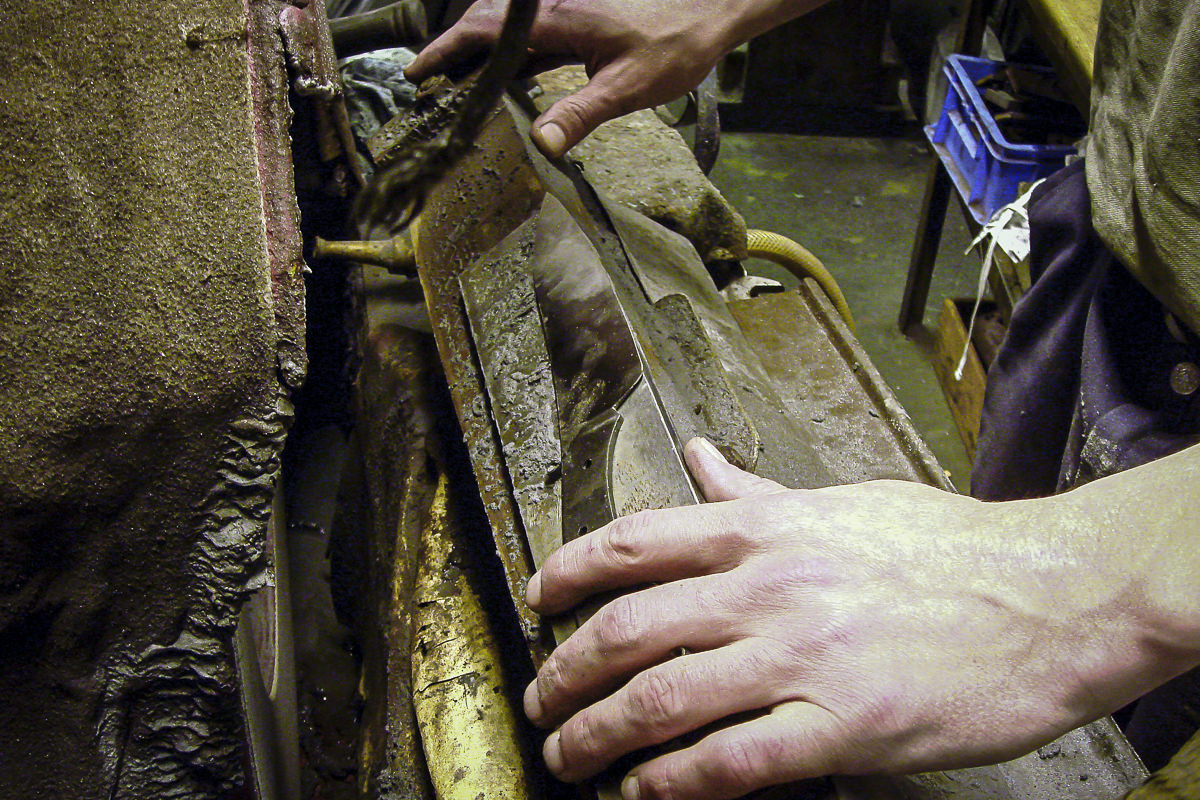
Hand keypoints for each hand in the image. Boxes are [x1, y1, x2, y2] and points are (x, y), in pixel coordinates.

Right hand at [405, 0, 745, 156]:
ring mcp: (567, 13)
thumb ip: (580, 115)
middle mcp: (555, 8)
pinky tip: (506, 81)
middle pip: (487, 23)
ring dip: (480, 53)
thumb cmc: (675, 44)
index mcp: (559, 18)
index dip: (446, 49)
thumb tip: (541, 144)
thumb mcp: (627, 88)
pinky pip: (532, 38)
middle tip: (427, 83)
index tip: (418, 72)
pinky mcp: (580, 23)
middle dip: (453, 50)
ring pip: (508, 30)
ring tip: (455, 85)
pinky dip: (510, 56)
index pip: (485, 28)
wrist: (710, 11)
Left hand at [523, 438, 1192, 798]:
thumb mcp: (842, 500)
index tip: (540, 601)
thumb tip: (702, 460)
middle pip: (627, 630)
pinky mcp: (845, 727)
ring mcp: (803, 657)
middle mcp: (769, 587)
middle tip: (539, 699)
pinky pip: (731, 762)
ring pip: (661, 699)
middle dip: (564, 672)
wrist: (1051, 596)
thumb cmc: (948, 547)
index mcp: (766, 529)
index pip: (634, 541)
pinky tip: (643, 794)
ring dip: (597, 735)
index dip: (569, 572)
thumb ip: (758, 493)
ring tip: (569, 756)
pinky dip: (670, 785)